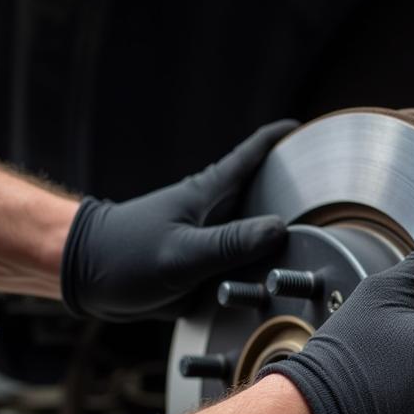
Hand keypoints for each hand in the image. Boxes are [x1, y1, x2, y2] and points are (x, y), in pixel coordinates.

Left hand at [61, 120, 296, 320]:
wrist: (85, 277)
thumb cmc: (124, 256)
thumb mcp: (183, 254)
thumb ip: (230, 244)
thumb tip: (278, 229)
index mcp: (208, 195)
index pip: (252, 155)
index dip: (281, 138)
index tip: (308, 130)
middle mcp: (212, 213)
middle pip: (263, 195)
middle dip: (294, 195)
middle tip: (328, 202)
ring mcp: (207, 239)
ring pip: (253, 235)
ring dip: (276, 242)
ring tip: (313, 249)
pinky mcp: (200, 266)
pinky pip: (238, 265)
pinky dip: (255, 270)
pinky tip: (272, 284)